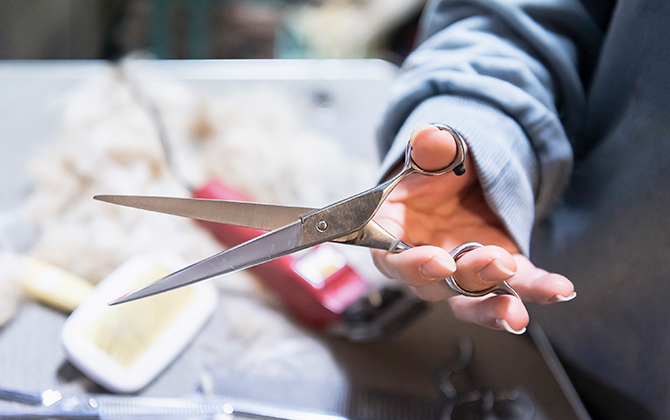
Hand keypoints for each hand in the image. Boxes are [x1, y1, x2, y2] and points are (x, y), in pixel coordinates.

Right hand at [371, 125, 574, 333]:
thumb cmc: (436, 171)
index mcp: (394, 234)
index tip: (439, 261)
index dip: (412, 265)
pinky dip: (537, 289)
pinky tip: (559, 289)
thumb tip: (430, 138)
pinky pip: (515, 289)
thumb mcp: (435, 153)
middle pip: (434, 286)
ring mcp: (458, 275)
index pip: (392, 259)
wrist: (463, 179)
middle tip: (495, 262)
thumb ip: (431, 148)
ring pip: (469, 302)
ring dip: (492, 309)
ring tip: (517, 313)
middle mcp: (422, 264)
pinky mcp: (496, 277)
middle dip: (466, 278)